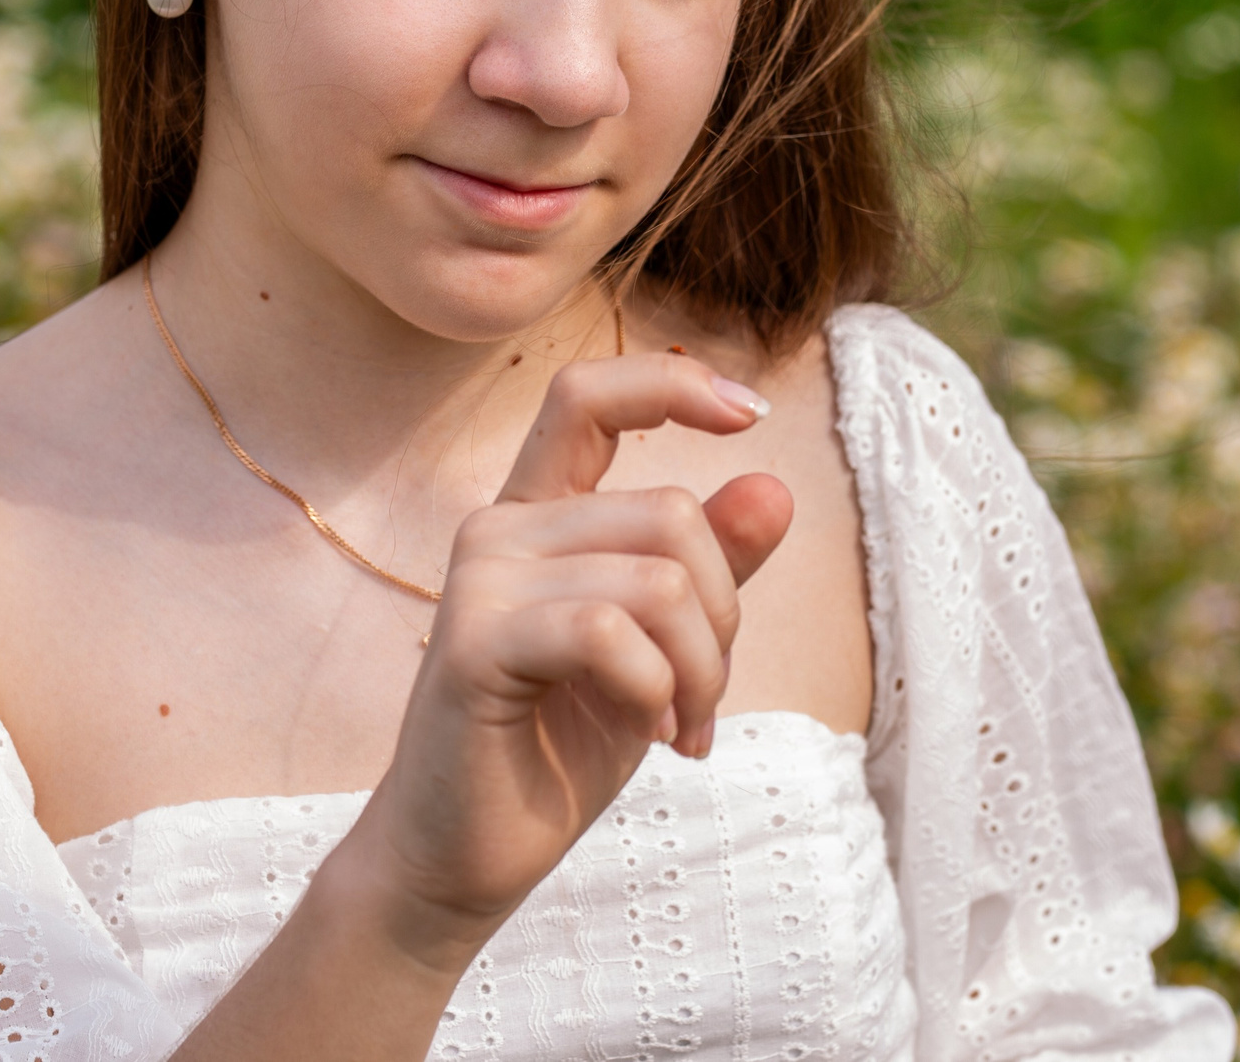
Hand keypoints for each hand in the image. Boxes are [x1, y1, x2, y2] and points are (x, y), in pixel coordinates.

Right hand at [341, 351, 793, 964]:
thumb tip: (774, 488)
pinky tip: (647, 735)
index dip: (671, 383)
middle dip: (723, 618)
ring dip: (700, 670)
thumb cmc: (556, 747)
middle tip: (705, 700)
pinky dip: (655, 691)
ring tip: (681, 728)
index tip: (750, 415)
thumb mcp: (661, 650)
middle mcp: (502, 528)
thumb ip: (709, 570)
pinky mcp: (473, 641)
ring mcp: (479, 578)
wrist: (465, 856)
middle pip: (671, 513)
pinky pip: (611, 631)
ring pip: (658, 578)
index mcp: (539, 514)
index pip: (589, 395)